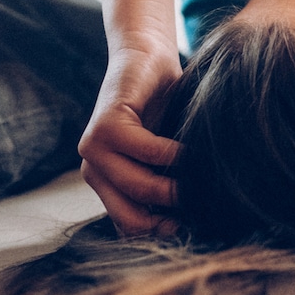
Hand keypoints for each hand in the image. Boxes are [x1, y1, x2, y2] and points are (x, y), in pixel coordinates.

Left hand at [78, 39, 182, 234]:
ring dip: (176, 186)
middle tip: (200, 204)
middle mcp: (94, 173)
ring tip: (199, 175)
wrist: (147, 60)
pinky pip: (148, 152)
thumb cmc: (166, 109)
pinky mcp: (106, 126)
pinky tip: (190, 149)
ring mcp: (94, 150)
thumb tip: (192, 225)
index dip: (162, 235)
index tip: (193, 226)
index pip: (130, 230)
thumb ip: (168, 187)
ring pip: (140, 188)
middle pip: (134, 219)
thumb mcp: (166, 157)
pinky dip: (176, 155)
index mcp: (107, 186)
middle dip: (171, 217)